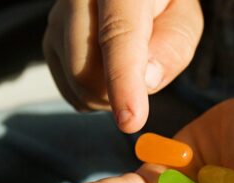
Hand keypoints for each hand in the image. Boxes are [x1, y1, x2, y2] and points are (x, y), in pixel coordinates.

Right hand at [43, 0, 203, 132]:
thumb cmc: (162, 3)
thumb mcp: (183, 18)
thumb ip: (174, 45)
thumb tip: (148, 81)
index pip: (118, 35)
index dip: (123, 81)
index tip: (131, 120)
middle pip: (85, 71)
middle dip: (118, 94)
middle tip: (147, 78)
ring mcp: (57, 20)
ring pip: (75, 84)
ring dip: (109, 95)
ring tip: (132, 70)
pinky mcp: (50, 41)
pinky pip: (70, 90)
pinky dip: (95, 95)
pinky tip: (111, 73)